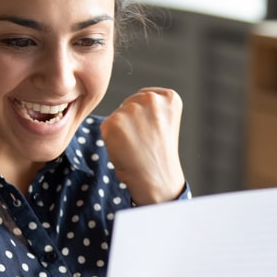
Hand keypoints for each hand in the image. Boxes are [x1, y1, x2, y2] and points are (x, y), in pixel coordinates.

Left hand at [100, 87, 185, 204]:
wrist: (156, 179)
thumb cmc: (160, 154)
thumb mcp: (165, 122)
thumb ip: (150, 107)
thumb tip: (124, 104)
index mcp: (170, 97)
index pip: (145, 96)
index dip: (145, 117)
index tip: (154, 132)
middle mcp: (151, 99)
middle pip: (130, 103)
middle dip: (132, 120)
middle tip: (143, 141)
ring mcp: (132, 110)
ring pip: (118, 114)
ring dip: (121, 129)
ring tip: (135, 145)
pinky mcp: (114, 122)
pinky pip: (106, 125)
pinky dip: (110, 138)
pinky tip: (125, 149)